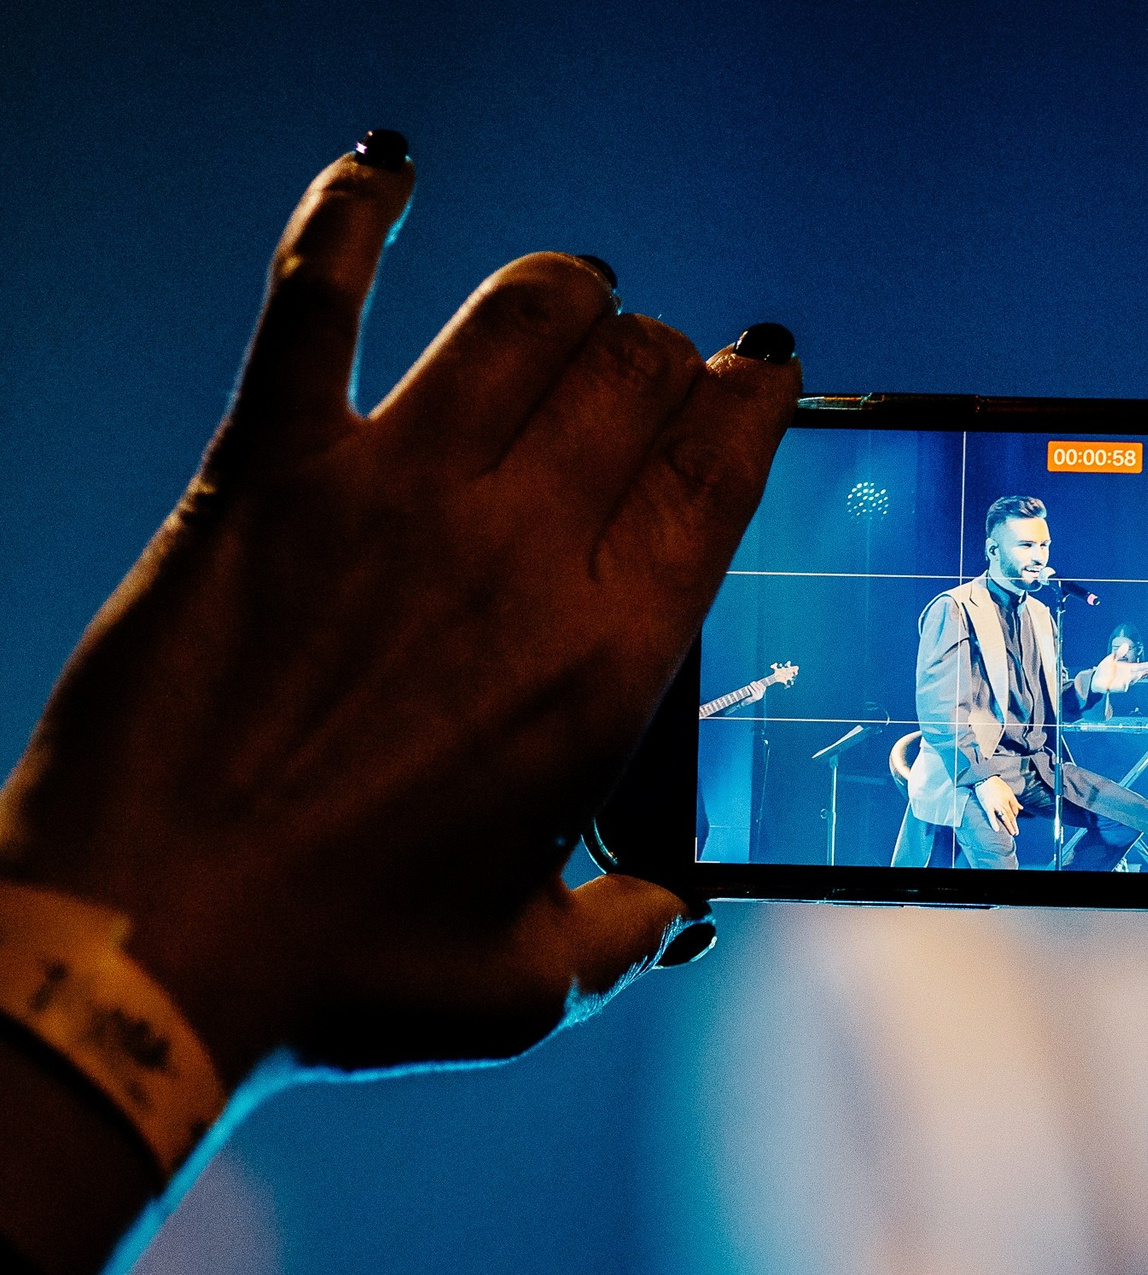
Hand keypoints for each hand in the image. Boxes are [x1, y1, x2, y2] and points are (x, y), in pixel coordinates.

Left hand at [0, 142, 799, 1090]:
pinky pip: (312, 301)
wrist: (144, 945)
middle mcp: (520, 552)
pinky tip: (383, 176)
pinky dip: (350, 219)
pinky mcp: (263, 476)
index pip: (719, 468)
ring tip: (574, 290)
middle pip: (632, 377)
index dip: (753, 398)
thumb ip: (625, 932)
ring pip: (517, 320)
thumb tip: (670, 914)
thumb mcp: (526, 982)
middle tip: (653, 367)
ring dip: (564, 289)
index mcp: (609, 659)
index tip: (759, 374)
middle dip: (662, 356)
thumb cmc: (337, 969)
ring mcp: (390, 497)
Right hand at [976, 775, 1022, 834]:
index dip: (1015, 818)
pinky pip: (991, 816)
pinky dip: (994, 823)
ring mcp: (996, 805)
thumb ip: (1015, 801)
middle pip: (1011, 816)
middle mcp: (1004, 803)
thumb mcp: (1008, 791)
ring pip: (1004, 818)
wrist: (985, 778)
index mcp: (1009, 799)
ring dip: (1009, 826)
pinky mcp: (987, 806)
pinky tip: (997, 830)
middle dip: (1014, 825)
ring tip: (1011, 833)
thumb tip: (1021, 808)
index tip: (1014, 824)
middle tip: (1016, 833)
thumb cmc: (996, 784)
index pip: (1014, 812)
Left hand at [1090, 656, 1147, 693]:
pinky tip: (1126, 682)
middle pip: (1138, 674)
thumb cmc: (1105, 669)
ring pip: (1131, 681)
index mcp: (1127, 668)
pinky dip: (1124, 685)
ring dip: (1135, 678)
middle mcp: (1127, 676)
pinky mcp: (1116, 688)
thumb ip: (1119, 653)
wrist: (1095, 679)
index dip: (1144, 666)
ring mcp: (1122, 682)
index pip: (1138, 667)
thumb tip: (1125, 644)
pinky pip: (1121, 687)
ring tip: (1139, 674)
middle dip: (1144, 673)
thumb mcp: (1111, 659)